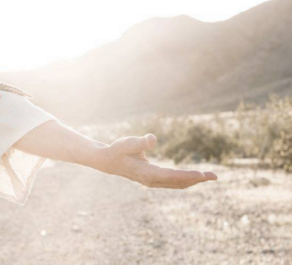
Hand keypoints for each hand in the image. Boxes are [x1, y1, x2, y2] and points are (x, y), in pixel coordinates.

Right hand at [100, 134, 217, 188]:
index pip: (171, 176)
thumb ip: (140, 142)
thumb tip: (153, 139)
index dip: (187, 175)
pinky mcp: (153, 179)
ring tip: (210, 176)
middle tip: (215, 176)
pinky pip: (173, 181)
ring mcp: (152, 181)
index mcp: (146, 173)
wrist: (107, 161)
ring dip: (193, 180)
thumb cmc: (117, 150)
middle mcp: (151, 180)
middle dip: (196, 179)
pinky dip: (185, 179)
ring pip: (177, 183)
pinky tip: (195, 177)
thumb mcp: (126, 143)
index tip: (202, 175)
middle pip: (178, 182)